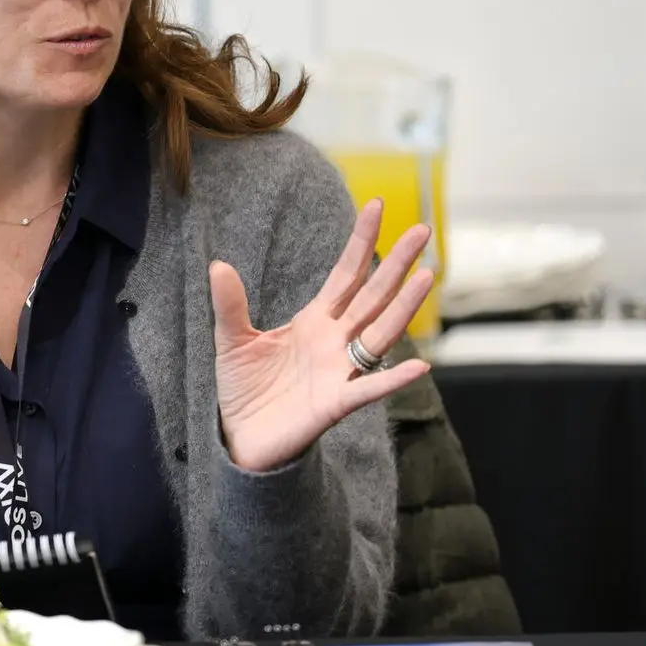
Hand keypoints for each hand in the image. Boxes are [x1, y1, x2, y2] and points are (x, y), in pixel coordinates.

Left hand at [209, 198, 433, 472]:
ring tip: (427, 276)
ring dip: (404, 307)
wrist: (240, 440)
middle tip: (423, 229)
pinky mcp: (334, 405)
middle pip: (373, 296)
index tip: (378, 206)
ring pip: (379, 333)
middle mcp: (334, 342)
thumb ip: (229, 305)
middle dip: (396, 263)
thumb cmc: (244, 390)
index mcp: (314, 321)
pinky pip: (369, 390)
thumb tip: (218, 265)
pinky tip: (419, 366)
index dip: (361, 242)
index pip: (345, 274)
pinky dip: (393, 379)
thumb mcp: (231, 341)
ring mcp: (339, 372)